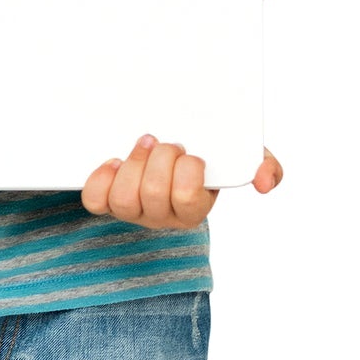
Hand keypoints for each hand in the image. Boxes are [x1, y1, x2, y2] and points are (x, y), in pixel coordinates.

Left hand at [80, 134, 282, 226]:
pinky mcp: (108, 202)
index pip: (188, 197)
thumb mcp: (239, 157)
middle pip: (155, 194)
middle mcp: (164, 216)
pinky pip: (95, 201)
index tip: (190, 153)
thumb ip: (263, 165)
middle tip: (166, 143)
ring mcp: (135, 212)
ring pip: (125, 199)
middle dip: (160, 159)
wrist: (170, 154)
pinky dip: (101, 179)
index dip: (186, 170)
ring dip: (133, 164)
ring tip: (144, 145)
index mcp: (196, 207)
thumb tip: (264, 180)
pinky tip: (114, 163)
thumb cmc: (206, 157)